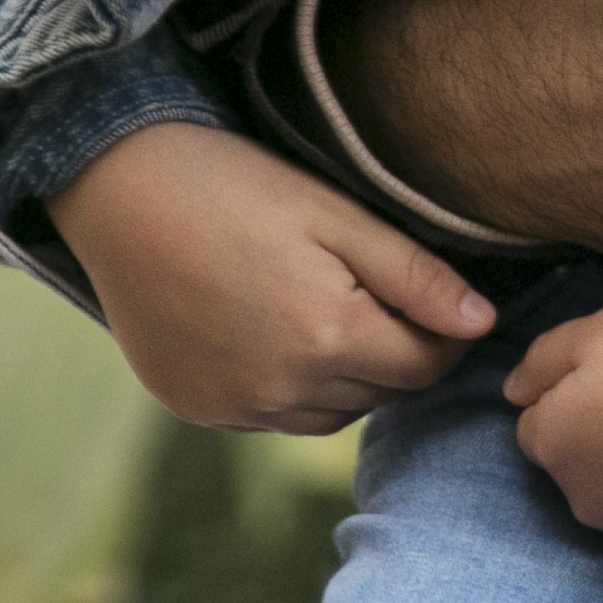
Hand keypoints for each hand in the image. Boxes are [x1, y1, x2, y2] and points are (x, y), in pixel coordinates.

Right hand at [50, 122, 493, 434]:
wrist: (118, 187)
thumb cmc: (236, 185)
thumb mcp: (337, 215)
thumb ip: (414, 276)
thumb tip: (483, 324)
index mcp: (326, 339)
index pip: (425, 367)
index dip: (447, 337)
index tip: (446, 303)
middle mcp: (279, 389)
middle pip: (380, 395)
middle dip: (399, 355)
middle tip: (387, 298)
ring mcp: (231, 405)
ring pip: (330, 415)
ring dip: (349, 379)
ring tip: (334, 313)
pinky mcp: (195, 406)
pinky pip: (271, 417)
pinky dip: (292, 390)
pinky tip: (279, 335)